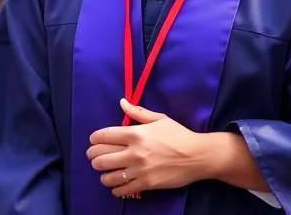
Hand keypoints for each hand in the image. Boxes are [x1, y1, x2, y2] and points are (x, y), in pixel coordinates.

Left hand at [85, 99, 206, 196]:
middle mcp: (134, 152)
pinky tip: (116, 185)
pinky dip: (115, 188)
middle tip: (94, 157)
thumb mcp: (159, 119)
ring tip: (104, 172)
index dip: (94, 139)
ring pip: (108, 176)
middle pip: (101, 157)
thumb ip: (137, 112)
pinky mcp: (146, 184)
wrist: (197, 156)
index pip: (104, 136)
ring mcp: (139, 170)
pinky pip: (122, 189)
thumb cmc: (179, 135)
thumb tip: (121, 102)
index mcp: (136, 134)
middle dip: (93, 157)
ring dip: (103, 174)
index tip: (93, 141)